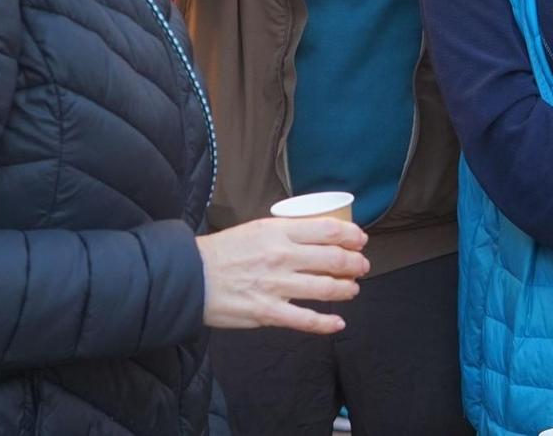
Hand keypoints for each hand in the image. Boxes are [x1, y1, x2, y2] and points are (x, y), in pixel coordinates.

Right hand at [196, 217, 369, 333]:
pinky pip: (306, 320)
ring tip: (352, 289)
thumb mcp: (255, 228)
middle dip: (355, 264)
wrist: (191, 276)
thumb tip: (314, 235)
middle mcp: (281, 257)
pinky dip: (327, 324)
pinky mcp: (268, 312)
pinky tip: (338, 324)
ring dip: (346, 289)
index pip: (328, 230)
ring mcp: (276, 286)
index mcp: (278, 231)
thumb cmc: (222, 251)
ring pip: (326, 288)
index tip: (360, 240)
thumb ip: (284, 231)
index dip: (352, 236)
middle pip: (333, 259)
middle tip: (362, 266)